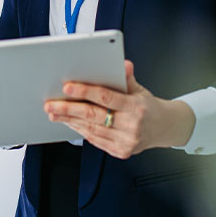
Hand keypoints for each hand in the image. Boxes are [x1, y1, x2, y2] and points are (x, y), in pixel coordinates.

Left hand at [45, 60, 195, 158]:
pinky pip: (96, 140)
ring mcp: (126, 141)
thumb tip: (123, 64)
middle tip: (50, 104)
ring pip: (92, 130)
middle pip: (94, 116)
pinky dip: (81, 131)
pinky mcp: (120, 152)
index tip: (67, 87)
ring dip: (70, 121)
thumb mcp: (140, 89)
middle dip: (69, 109)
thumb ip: (127, 78)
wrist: (165, 128)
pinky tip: (70, 123)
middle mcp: (131, 126)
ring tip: (54, 113)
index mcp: (136, 107)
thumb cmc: (148, 106)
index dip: (85, 91)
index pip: (106, 97)